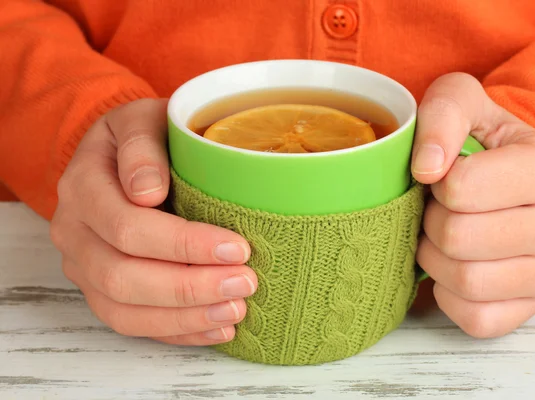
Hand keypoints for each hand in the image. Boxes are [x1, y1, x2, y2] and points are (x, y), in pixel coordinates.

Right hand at [50, 99, 257, 344]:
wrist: (122, 154)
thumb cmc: (142, 136)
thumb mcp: (142, 120)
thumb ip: (143, 148)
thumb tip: (146, 192)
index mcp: (82, 187)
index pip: (128, 227)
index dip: (184, 244)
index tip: (238, 248)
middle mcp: (74, 232)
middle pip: (123, 276)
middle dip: (189, 287)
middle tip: (245, 283)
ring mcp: (83, 266)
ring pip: (123, 310)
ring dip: (184, 316)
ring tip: (236, 311)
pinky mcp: (100, 289)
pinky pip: (130, 323)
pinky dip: (176, 331)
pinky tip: (216, 328)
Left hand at [412, 73, 534, 337]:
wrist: (502, 178)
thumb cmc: (477, 140)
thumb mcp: (459, 101)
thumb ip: (442, 116)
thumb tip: (427, 168)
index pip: (461, 189)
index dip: (435, 184)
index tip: (443, 177)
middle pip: (458, 239)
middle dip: (431, 222)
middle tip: (436, 210)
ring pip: (466, 282)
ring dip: (435, 259)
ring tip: (441, 236)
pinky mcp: (531, 307)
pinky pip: (474, 318)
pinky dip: (448, 295)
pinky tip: (453, 266)